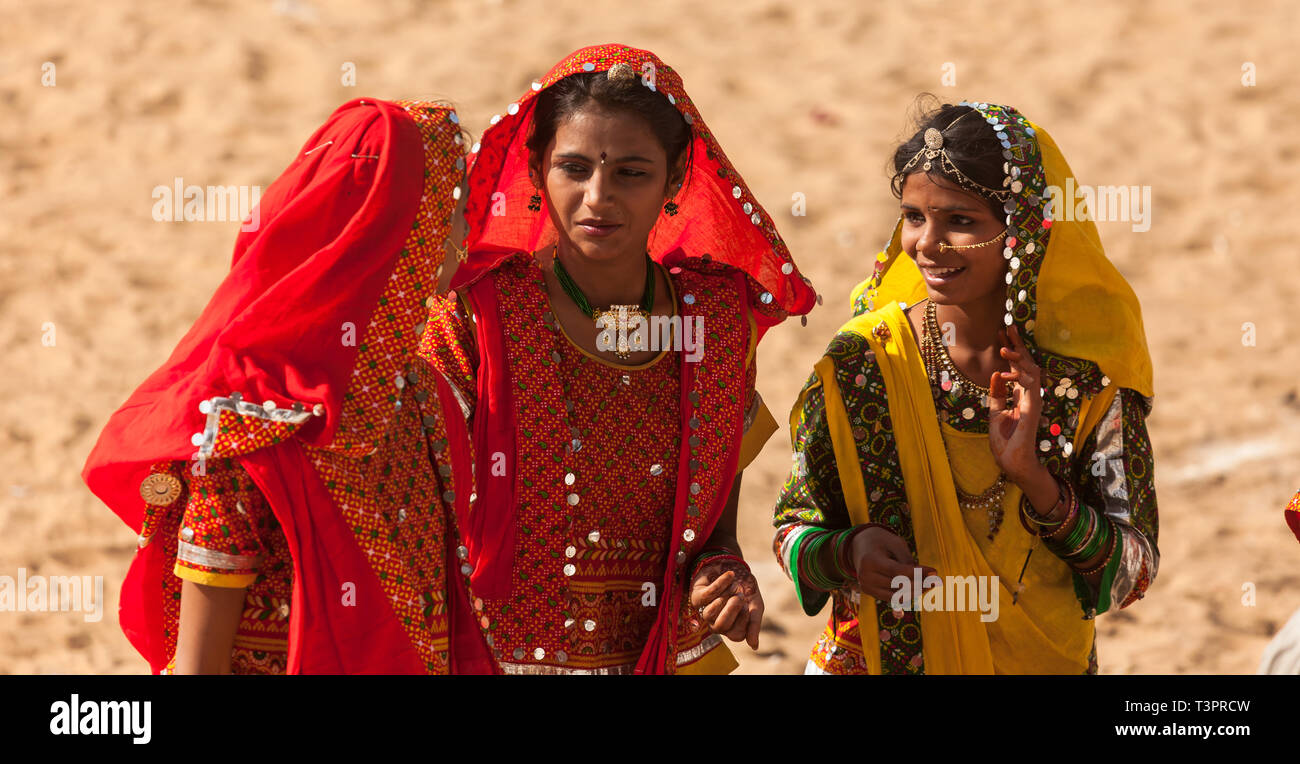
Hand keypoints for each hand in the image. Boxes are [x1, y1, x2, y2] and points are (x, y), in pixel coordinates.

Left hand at [689, 559, 763, 649]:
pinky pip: (707, 595)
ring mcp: (704, 610)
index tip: (748, 606)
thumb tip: (754, 646)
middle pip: (720, 627)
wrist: (734, 567)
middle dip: (732, 610)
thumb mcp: (755, 606)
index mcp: (731, 627)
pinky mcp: (697, 596)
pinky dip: (721, 584)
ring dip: (725, 597)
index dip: (744, 620)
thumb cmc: (745, 589)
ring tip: (734, 586)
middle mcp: (715, 622)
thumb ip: (754, 624)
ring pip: (709, 614)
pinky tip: (730, 576)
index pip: (736, 635)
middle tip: (740, 596)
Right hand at [849, 526, 936, 601]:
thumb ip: (908, 560)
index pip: (898, 572)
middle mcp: (866, 577)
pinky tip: (919, 593)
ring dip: (915, 592)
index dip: (918, 574)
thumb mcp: (895, 544)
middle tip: (937, 580)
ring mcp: (867, 587)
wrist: (860, 546)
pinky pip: (892, 598)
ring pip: (896, 596)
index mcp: (870, 561)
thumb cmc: (882, 542)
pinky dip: (906, 596)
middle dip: (920, 584)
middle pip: (898, 586)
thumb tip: (926, 577)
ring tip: (930, 584)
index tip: (935, 571)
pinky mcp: (871, 593)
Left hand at [988, 324, 1043, 483]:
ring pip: (1030, 370)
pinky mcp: (1033, 408)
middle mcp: (1029, 394)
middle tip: (1008, 326)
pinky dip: (1019, 376)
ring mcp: (1033, 400)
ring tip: (1005, 345)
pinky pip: (1030, 386)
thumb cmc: (1006, 441)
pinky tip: (1007, 370)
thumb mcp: (996, 413)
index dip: (1010, 350)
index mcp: (1020, 395)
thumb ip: (997, 394)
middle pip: (1025, 364)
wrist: (1014, 462)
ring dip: (1018, 357)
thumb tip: (996, 374)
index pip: (1016, 367)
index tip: (1002, 333)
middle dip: (1017, 345)